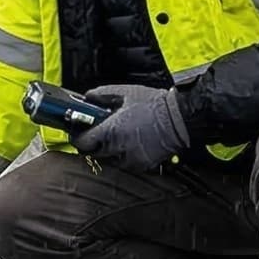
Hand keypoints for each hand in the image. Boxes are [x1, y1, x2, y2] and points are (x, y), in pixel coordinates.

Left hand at [72, 83, 190, 171]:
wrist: (180, 119)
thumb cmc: (155, 104)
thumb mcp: (126, 92)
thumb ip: (102, 94)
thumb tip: (88, 96)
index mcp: (111, 131)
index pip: (83, 143)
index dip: (78, 138)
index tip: (78, 133)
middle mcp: (118, 148)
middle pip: (94, 154)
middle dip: (93, 145)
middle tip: (96, 135)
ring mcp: (130, 159)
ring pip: (109, 161)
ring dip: (107, 152)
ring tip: (116, 139)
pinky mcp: (142, 165)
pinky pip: (125, 165)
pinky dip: (123, 157)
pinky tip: (129, 144)